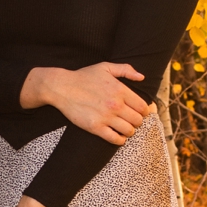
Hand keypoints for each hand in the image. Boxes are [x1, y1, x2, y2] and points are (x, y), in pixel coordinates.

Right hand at [24, 62, 150, 145]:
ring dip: (129, 131)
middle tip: (131, 120)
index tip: (140, 112)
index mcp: (120, 90)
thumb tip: (142, 77)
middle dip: (137, 121)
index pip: (143, 107)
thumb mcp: (105, 67)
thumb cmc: (84, 77)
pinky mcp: (95, 127)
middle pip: (138, 121)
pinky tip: (118, 136)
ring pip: (129, 131)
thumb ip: (126, 70)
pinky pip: (115, 139)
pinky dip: (120, 140)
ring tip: (124, 127)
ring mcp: (105, 117)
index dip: (144, 111)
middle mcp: (115, 104)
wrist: (62, 87)